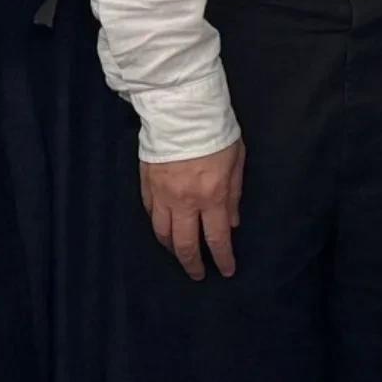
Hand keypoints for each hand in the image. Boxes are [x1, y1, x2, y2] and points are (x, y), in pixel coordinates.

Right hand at [140, 138, 244, 280]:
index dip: (222, 259)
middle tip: (197, 274)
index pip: (217, 239)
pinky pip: (149, 212)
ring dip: (171, 247)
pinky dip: (157, 224)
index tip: (226, 271)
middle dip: (193, 264)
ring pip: (162, 232)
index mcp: (211, 196)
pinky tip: (163, 227)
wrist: (180, 108)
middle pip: (184, 244)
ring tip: (179, 252)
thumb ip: (233, 194)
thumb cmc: (215, 131)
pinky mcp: (146, 183)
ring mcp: (161, 193)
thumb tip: (232, 223)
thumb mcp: (235, 161)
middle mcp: (184, 201)